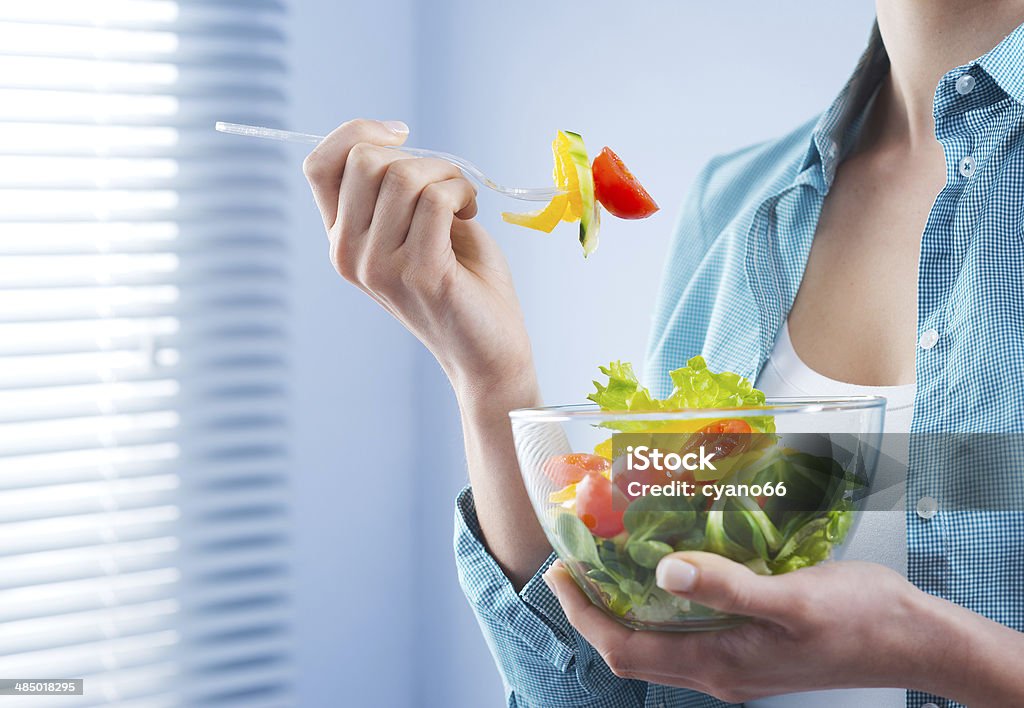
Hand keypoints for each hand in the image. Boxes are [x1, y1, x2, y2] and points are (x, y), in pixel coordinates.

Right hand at [302, 118, 535, 404]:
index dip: (357, 132)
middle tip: (447, 184)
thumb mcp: (415, 225)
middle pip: (363, 161)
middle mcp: (349, 254)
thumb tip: (392, 136)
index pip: (319, 166)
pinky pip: (436, 199)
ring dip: (447, 175)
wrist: (488, 350)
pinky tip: (471, 214)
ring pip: (404, 176)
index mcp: (341, 239)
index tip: (401, 135)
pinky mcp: (419, 273)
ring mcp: (379, 266)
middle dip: (417, 157)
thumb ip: (395, 188)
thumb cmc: (461, 281)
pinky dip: (462, 193)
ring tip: (463, 203)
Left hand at [544, 553, 969, 703]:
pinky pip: (687, 637)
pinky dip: (662, 610)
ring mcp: (734, 666)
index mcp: (717, 664)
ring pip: (657, 645)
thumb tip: (662, 568)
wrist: (912, 640)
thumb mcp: (791, 599)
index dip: (584, 614)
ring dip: (625, 610)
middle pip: (632, 650)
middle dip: (594, 611)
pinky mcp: (751, 653)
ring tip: (609, 566)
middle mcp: (717, 673)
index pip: (624, 648)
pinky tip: (667, 575)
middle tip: (575, 564)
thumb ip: (725, 587)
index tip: (559, 573)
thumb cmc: (858, 619)